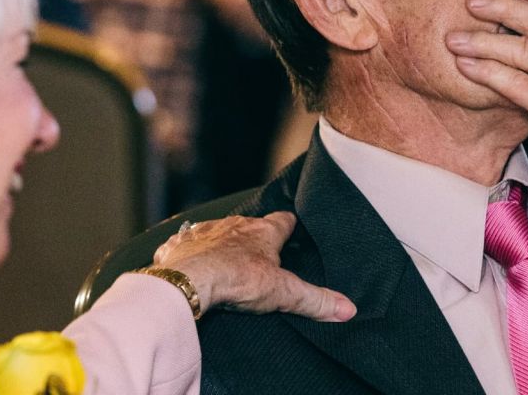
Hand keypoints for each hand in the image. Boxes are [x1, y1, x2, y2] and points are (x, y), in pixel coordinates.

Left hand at [153, 212, 354, 320]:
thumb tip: (347, 307)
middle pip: (249, 226)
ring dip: (220, 242)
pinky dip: (189, 252)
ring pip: (217, 231)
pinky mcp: (180, 244)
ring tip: (222, 260)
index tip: (292, 227)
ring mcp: (205, 231)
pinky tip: (188, 263)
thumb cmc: (236, 279)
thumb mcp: (282, 292)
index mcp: (262, 231)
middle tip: (257, 254)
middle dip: (253, 237)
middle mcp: (234, 224)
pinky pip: (185, 244)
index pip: (283, 220)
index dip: (289, 225)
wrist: (188, 280)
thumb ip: (314, 299)